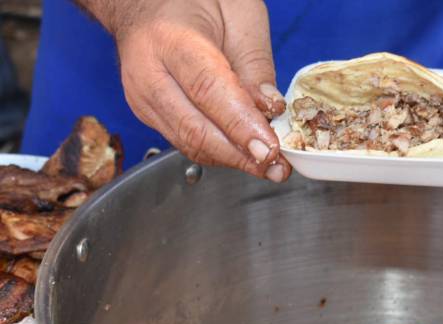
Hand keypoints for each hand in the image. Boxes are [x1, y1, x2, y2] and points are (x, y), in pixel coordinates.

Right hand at [108, 0, 290, 181]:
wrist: (145, 3)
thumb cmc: (195, 1)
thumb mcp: (239, 13)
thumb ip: (254, 61)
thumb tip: (270, 108)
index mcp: (172, 39)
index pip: (209, 91)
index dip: (241, 126)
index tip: (270, 149)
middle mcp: (149, 74)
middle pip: (196, 129)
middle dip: (241, 156)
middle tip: (277, 168)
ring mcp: (143, 99)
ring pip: (190, 143)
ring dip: (233, 161)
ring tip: (269, 167)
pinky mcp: (148, 114)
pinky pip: (186, 141)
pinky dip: (219, 153)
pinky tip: (245, 154)